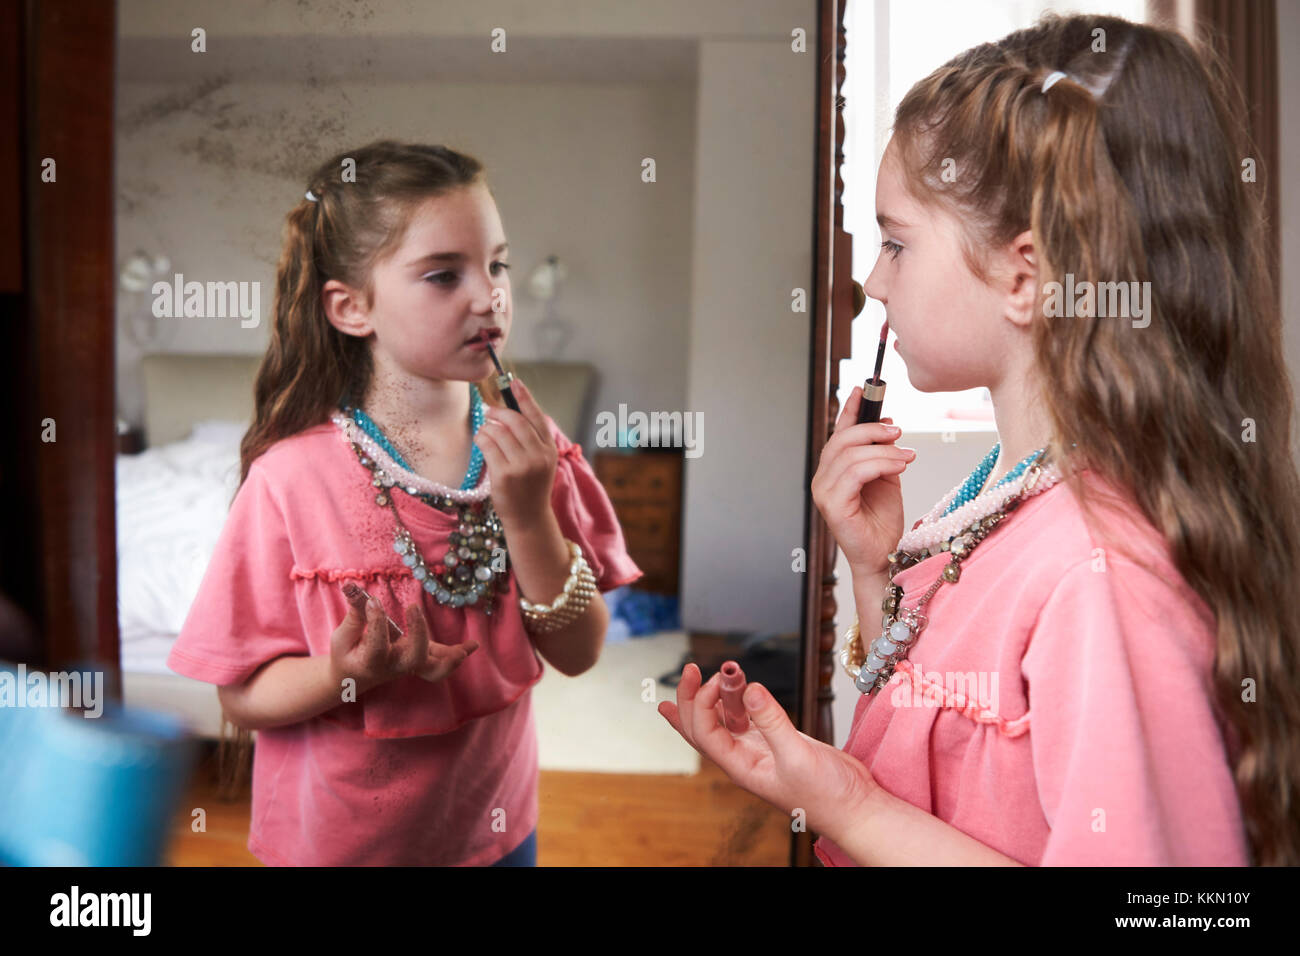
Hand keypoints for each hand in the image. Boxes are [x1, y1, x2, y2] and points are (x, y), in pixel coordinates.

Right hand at [330, 588, 478, 693]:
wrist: (354, 678)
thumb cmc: (346, 655)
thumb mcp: (342, 636)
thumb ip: (353, 614)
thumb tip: (351, 586)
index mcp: (372, 662)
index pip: (378, 644)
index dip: (376, 622)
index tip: (374, 601)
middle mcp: (395, 667)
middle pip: (414, 658)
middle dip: (418, 632)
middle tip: (412, 606)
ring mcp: (411, 666)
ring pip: (434, 671)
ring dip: (450, 660)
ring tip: (462, 649)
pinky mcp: (421, 660)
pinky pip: (442, 661)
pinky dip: (459, 653)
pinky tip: (474, 644)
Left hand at [473, 378, 557, 530]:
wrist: (529, 518)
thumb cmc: (530, 487)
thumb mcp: (540, 462)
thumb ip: (531, 440)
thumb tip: (509, 412)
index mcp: (549, 449)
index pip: (536, 416)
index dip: (524, 397)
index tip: (514, 382)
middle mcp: (538, 455)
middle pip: (515, 421)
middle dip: (499, 411)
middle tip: (489, 410)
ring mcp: (522, 465)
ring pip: (499, 431)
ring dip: (487, 427)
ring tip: (485, 432)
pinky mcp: (505, 474)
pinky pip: (488, 445)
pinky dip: (481, 438)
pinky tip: (481, 441)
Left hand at [658, 663, 879, 840]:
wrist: (854, 808)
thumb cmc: (827, 797)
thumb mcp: (799, 757)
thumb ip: (773, 723)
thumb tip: (751, 690)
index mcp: (740, 767)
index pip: (705, 732)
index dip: (701, 703)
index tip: (716, 677)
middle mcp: (743, 758)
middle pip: (702, 727)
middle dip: (690, 699)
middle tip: (690, 668)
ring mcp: (759, 750)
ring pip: (723, 721)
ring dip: (714, 697)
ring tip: (712, 674)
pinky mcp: (776, 741)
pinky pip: (746, 719)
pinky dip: (736, 702)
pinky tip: (734, 690)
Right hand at [810, 388, 914, 575]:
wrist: (884, 555)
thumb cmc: (882, 522)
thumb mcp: (886, 476)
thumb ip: (882, 452)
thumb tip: (887, 423)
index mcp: (833, 470)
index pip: (837, 433)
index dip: (849, 410)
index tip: (864, 390)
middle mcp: (823, 479)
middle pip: (841, 440)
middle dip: (872, 429)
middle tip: (898, 431)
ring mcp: (824, 492)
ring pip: (851, 455)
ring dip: (884, 451)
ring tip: (905, 455)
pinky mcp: (833, 505)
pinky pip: (855, 473)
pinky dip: (880, 464)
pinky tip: (899, 465)